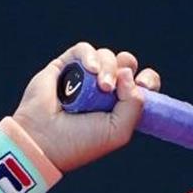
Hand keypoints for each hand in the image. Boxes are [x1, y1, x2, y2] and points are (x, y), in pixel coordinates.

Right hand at [11, 42, 161, 172]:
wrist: (44, 140)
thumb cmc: (81, 142)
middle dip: (127, 69)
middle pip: (127, 63)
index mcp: (120, 105)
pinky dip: (90, 56)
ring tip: (101, 86)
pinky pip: (84, 49)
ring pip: (107, 56)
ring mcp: (85, 77)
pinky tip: (89, 69)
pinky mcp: (65, 65)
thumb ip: (134, 104)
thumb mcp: (119, 131)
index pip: (142, 83)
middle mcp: (104, 89)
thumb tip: (128, 72)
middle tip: (115, 87)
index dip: (148, 79)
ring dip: (108, 67)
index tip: (144, 85)